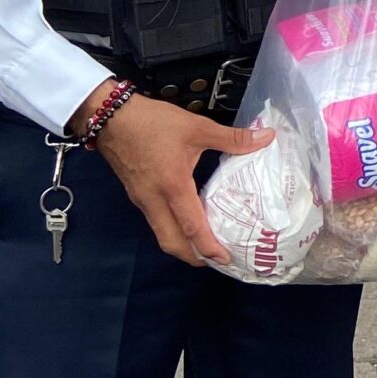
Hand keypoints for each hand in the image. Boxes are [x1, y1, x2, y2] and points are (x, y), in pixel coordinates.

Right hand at [83, 90, 272, 265]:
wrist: (110, 117)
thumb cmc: (153, 122)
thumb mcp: (197, 127)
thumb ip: (232, 138)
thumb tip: (266, 138)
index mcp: (172, 186)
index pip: (191, 226)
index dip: (208, 247)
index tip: (225, 259)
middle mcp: (154, 200)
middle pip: (171, 241)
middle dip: (193, 256)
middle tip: (216, 260)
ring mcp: (142, 199)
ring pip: (161, 233)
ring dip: (182, 245)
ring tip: (205, 246)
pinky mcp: (136, 194)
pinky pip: (155, 221)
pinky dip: (172, 230)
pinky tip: (187, 221)